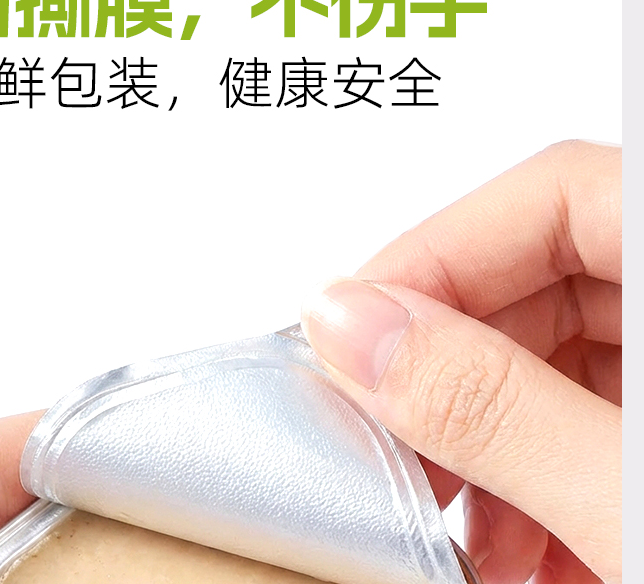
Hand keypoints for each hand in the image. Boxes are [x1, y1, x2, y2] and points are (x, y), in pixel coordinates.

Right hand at [300, 140, 620, 583]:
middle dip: (444, 374)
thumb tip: (353, 330)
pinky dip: (531, 483)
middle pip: (538, 282)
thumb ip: (493, 406)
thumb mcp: (630, 498)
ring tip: (455, 530)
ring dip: (481, 447)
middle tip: (383, 443)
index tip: (346, 333)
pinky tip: (519, 551)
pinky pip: (579, 421)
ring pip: (549, 361)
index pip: (556, 194)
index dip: (434, 256)